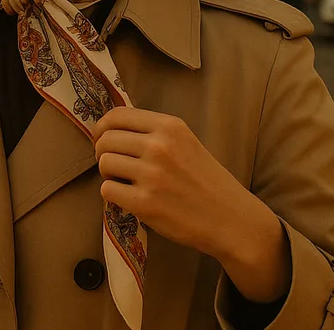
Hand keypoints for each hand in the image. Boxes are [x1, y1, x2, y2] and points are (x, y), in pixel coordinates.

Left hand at [92, 107, 290, 302]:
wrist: (230, 218)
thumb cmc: (207, 181)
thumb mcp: (186, 142)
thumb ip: (154, 133)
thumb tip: (112, 130)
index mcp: (169, 126)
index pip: (118, 116)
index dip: (102, 128)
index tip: (102, 139)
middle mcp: (158, 146)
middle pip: (106, 139)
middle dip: (103, 153)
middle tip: (114, 166)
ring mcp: (151, 174)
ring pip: (104, 163)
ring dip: (108, 174)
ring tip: (124, 182)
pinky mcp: (144, 203)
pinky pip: (107, 190)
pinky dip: (113, 195)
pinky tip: (128, 198)